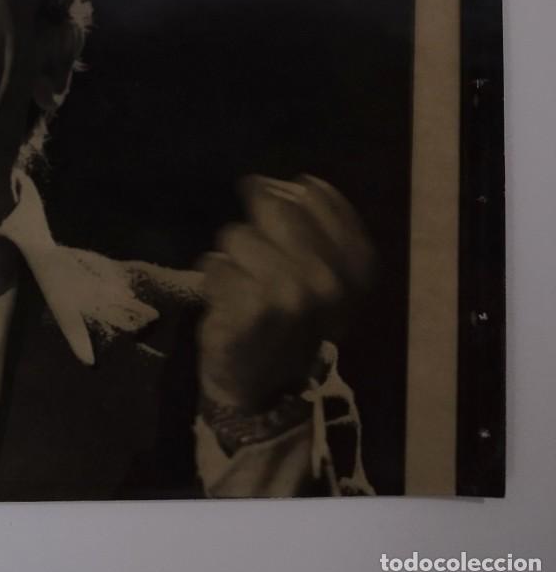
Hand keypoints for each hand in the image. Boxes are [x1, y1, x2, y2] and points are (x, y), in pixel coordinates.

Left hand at [196, 174, 374, 413]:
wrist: (264, 386)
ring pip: (236, 235)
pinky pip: (214, 264)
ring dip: (232, 258)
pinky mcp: (252, 307)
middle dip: (255, 227)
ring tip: (245, 290)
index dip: (285, 197)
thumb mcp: (323, 276)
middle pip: (271, 204)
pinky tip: (229, 305)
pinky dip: (214, 280)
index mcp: (357, 266)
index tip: (276, 223)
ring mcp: (292, 293)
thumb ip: (315, 227)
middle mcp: (330, 278)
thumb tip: (297, 184)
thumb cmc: (289, 321)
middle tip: (256, 261)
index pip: (313, 193)